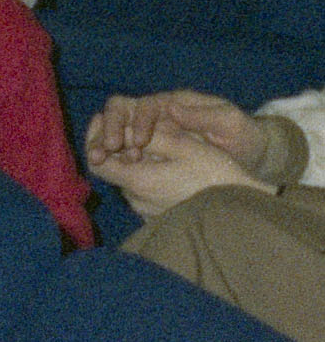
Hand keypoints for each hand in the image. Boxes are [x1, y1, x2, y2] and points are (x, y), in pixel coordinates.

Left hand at [93, 99, 269, 219]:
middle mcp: (137, 201)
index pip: (96, 162)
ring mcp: (148, 213)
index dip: (96, 139)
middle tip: (140, 132)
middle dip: (120, 148)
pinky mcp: (160, 219)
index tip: (107, 122)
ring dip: (137, 163)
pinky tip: (170, 169)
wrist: (245, 210)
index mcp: (138, 183)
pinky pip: (146, 194)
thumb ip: (143, 135)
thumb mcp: (181, 145)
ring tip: (160, 150)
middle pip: (114, 169)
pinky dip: (149, 178)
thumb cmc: (215, 173)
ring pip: (131, 181)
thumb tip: (115, 130)